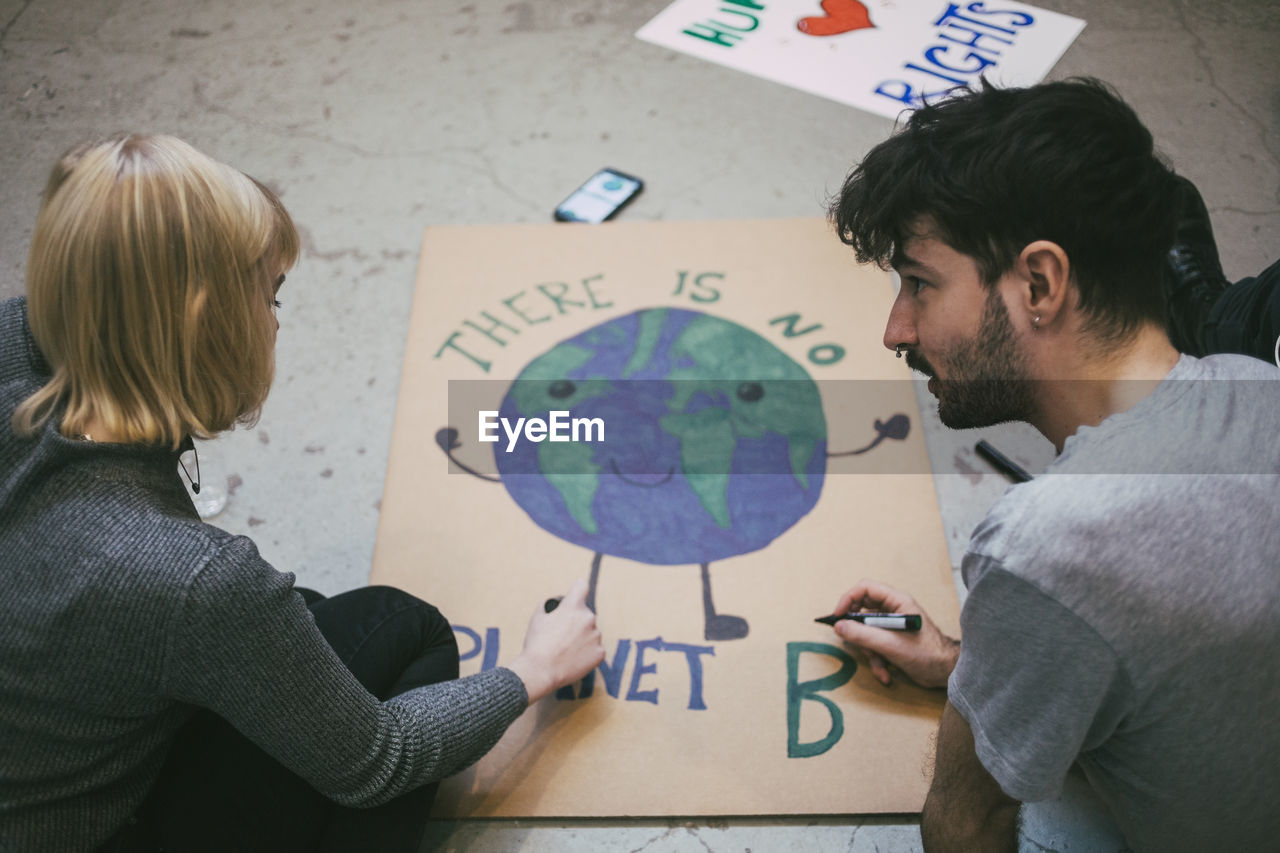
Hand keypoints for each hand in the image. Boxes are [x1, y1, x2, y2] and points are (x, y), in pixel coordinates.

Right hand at [507, 579, 604, 703]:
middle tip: (562, 635)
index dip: (576, 590)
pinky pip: (595, 649)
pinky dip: (587, 653)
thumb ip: (549, 605)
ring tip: (566, 651)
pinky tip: (573, 659)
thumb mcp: (537, 617)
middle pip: (585, 614)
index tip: (575, 595)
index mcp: (573, 606)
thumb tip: (557, 602)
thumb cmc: (537, 644)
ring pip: (591, 632)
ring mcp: (596, 636)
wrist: (540, 671)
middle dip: (576, 621)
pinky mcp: (600, 653)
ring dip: (582, 638)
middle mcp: (589, 618)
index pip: (581, 586)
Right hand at [828, 579, 958, 687]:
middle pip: (862, 611)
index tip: (837, 616)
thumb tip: (839, 627)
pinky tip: (886, 674)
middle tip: (853, 642)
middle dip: (858, 632)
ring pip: (866, 632)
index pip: (865, 589)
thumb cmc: (927, 654)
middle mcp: (893, 610)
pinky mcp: (892, 641)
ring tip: (879, 664)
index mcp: (897, 602)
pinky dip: (877, 661)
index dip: (848, 599)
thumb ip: (863, 635)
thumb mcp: (891, 645)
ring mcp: (892, 626)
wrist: (947, 673)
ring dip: (869, 651)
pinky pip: (875, 646)